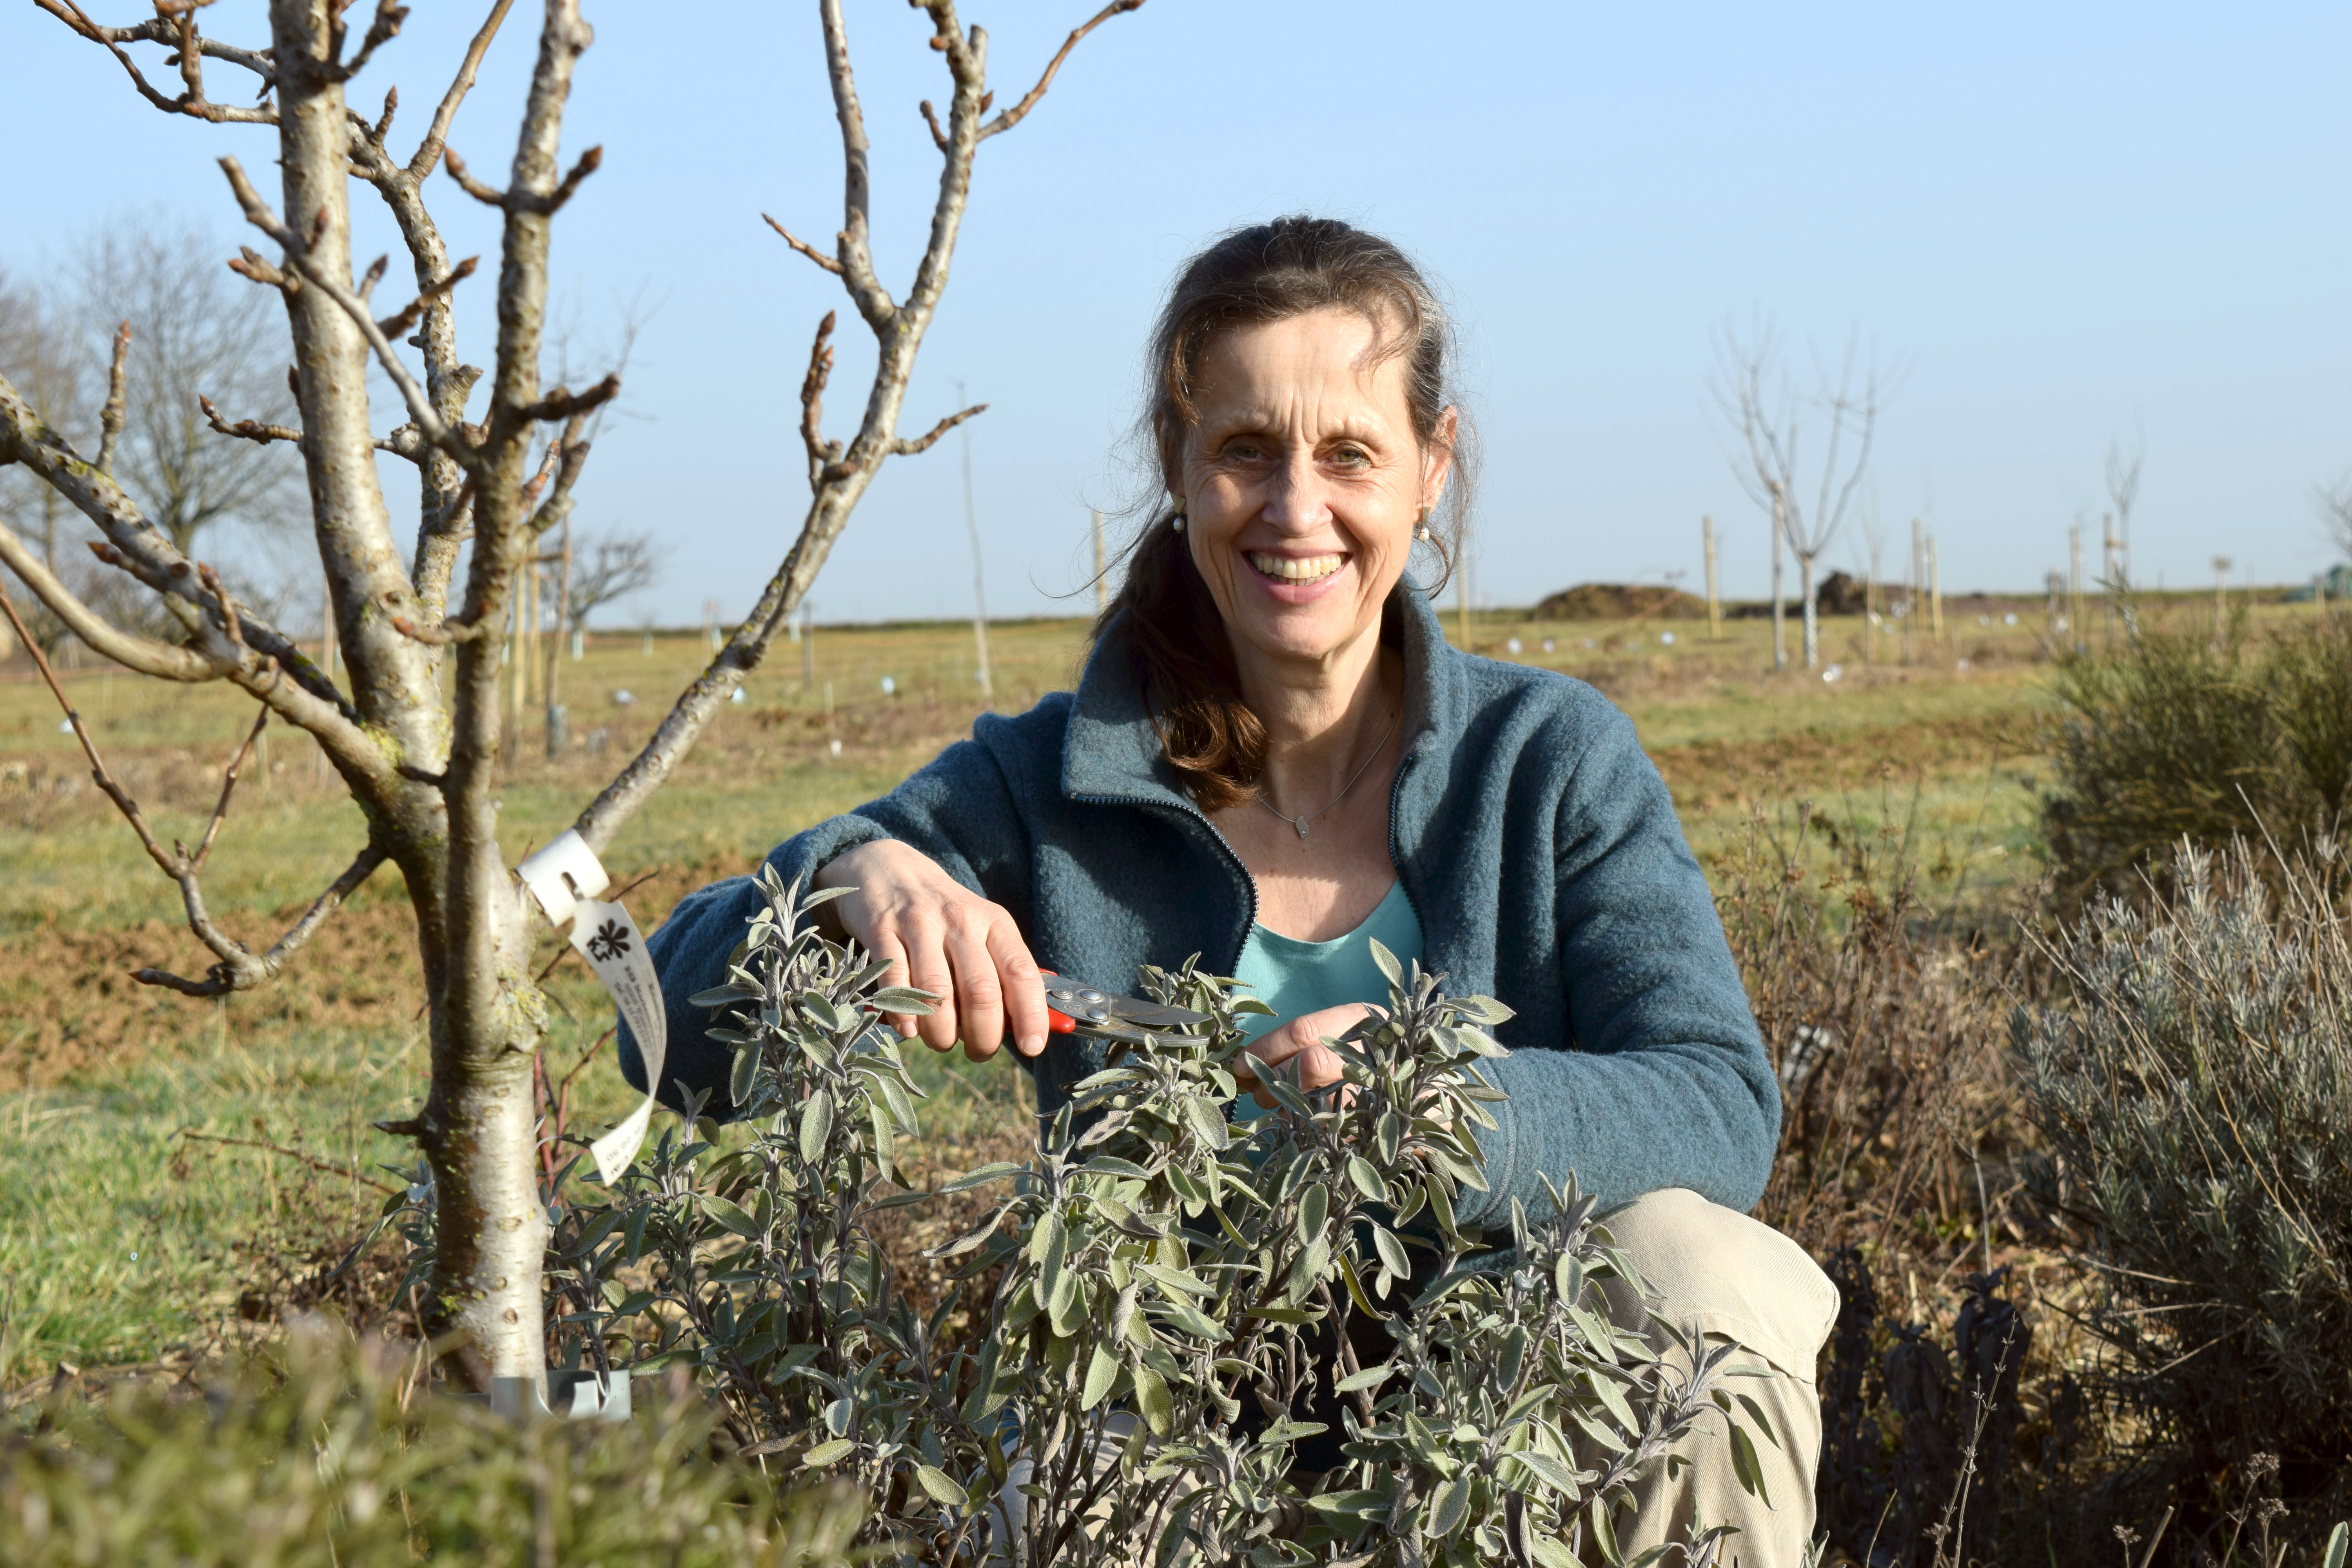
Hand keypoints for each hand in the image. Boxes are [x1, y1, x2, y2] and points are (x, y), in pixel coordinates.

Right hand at [813, 839, 1048, 1062]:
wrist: (887, 869)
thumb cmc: (943, 916)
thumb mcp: (981, 932)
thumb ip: (1002, 974)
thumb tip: (1028, 1027)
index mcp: (994, 922)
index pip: (1022, 972)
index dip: (1030, 1014)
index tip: (1032, 1046)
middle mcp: (961, 920)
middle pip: (980, 991)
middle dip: (983, 1036)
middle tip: (978, 1052)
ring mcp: (920, 923)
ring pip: (937, 993)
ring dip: (942, 1033)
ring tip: (941, 1041)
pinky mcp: (882, 929)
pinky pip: (895, 981)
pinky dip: (904, 1015)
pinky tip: (910, 1030)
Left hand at [1235, 1003, 1379, 1111]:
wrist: (1410, 1086)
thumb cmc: (1358, 1053)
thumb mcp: (1336, 1034)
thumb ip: (1299, 1042)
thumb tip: (1246, 1063)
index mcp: (1359, 1021)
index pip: (1303, 1031)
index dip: (1266, 1048)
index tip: (1241, 1064)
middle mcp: (1371, 1052)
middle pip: (1309, 1065)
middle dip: (1273, 1080)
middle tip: (1253, 1089)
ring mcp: (1376, 1088)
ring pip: (1315, 1099)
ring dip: (1283, 1105)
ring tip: (1273, 1101)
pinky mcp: (1373, 1121)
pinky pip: (1324, 1125)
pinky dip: (1301, 1123)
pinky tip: (1296, 1117)